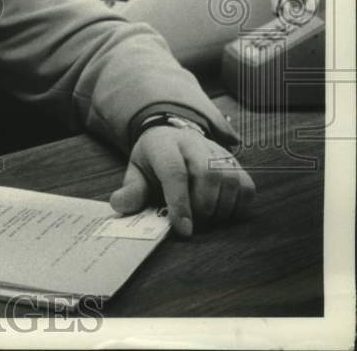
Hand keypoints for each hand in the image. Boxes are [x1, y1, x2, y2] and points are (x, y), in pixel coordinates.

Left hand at [109, 127, 255, 236]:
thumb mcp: (136, 171)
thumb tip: (119, 204)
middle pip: (208, 174)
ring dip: (220, 208)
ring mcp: (217, 151)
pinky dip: (238, 206)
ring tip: (205, 218)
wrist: (172, 136)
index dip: (180, 203)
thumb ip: (131, 190)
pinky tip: (222, 212)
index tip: (183, 230)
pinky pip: (247, 186)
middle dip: (202, 207)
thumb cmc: (154, 160)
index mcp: (164, 144)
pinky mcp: (235, 162)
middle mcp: (193, 143)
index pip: (175, 172)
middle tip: (192, 223)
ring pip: (230, 180)